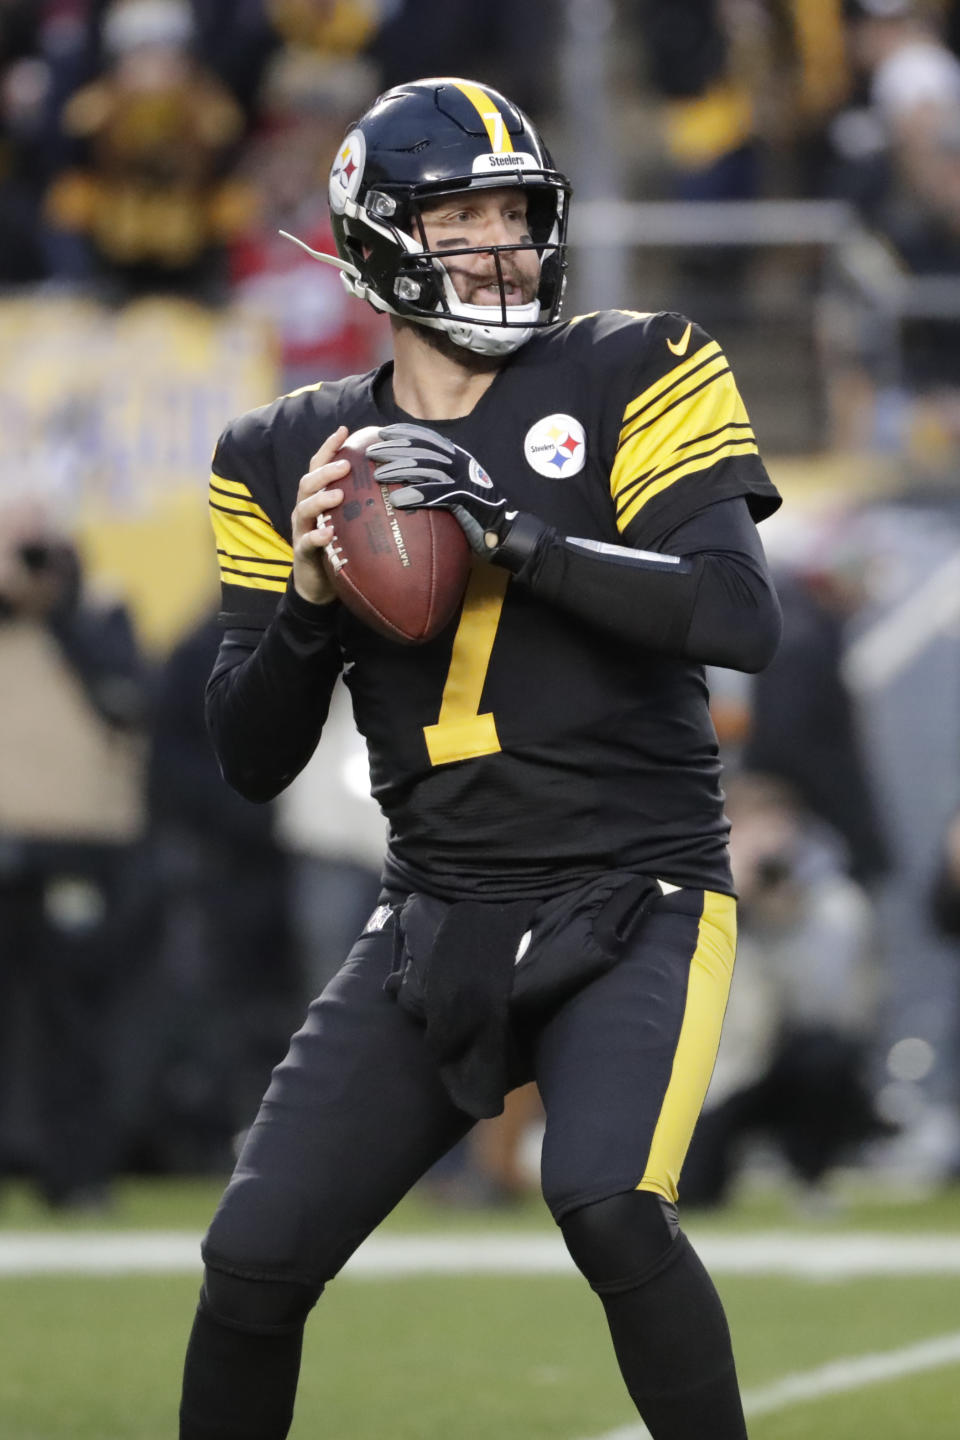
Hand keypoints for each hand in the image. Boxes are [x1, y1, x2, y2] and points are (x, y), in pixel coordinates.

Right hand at [291, 425, 351, 603]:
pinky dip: (316, 537)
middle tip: (346, 465)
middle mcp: (306, 509)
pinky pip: (306, 542)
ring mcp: (302, 530)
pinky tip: (328, 534)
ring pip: (304, 508)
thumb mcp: (354, 522)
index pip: (319, 466)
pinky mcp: (302, 553)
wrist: (319, 586)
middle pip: (309, 482)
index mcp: (317, 497)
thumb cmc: (340, 548)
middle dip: (326, 471)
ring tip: (338, 495)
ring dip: (321, 499)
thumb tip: (404, 486)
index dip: (329, 447)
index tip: (344, 430)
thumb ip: (366, 504)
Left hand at [367, 423, 515, 557]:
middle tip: (371, 452)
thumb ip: (437, 478)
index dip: (405, 432)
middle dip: (394, 448)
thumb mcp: (456, 488)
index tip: (383, 432)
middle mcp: (460, 463)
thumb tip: (406, 477)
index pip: (428, 438)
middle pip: (422, 449)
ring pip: (426, 468)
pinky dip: (416, 495)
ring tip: (378, 474)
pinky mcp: (465, 498)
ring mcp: (464, 479)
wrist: (503, 529)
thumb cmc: (475, 512)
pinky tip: (397, 500)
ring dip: (399, 469)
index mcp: (457, 457)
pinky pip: (436, 494)